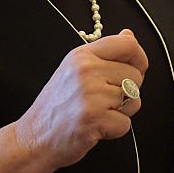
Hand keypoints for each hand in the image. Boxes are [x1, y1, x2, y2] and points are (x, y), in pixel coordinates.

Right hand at [14, 29, 147, 168]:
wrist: (34, 138)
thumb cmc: (56, 105)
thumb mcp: (75, 69)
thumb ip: (104, 53)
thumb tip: (128, 35)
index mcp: (83, 55)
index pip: (128, 45)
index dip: (140, 58)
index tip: (136, 69)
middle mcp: (86, 71)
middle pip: (135, 76)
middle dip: (128, 92)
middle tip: (104, 101)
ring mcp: (90, 95)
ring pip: (134, 101)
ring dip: (122, 112)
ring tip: (99, 113)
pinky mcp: (94, 120)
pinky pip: (125, 124)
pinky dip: (114, 130)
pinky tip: (96, 127)